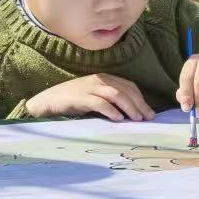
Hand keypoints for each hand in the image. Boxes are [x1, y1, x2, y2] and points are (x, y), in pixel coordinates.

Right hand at [26, 74, 154, 121]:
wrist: (49, 100)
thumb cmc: (73, 101)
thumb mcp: (94, 97)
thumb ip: (110, 101)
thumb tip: (130, 114)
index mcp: (104, 78)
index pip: (128, 85)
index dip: (140, 98)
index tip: (149, 113)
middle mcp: (99, 80)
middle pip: (124, 90)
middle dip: (138, 104)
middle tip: (147, 118)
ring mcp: (89, 87)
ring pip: (115, 94)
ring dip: (129, 106)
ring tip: (136, 119)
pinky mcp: (80, 97)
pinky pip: (99, 102)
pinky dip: (110, 110)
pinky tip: (118, 118)